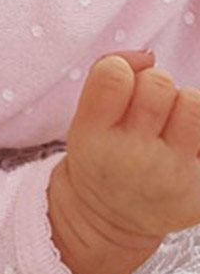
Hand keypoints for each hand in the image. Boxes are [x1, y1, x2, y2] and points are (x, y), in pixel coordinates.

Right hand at [49, 52, 199, 273]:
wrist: (110, 218)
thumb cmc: (102, 154)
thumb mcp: (84, 117)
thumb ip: (106, 75)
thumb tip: (148, 55)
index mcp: (94, 136)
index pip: (114, 74)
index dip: (121, 72)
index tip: (119, 90)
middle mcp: (133, 158)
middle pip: (159, 84)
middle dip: (155, 88)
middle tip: (148, 111)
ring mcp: (173, 176)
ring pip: (195, 103)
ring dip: (185, 106)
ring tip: (173, 124)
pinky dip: (196, 133)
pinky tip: (186, 145)